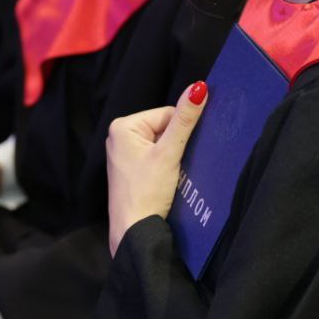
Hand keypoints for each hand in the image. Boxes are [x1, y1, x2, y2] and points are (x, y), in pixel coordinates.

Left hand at [106, 82, 207, 255]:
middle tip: (178, 164)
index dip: (182, 130)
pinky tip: (168, 180)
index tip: (185, 150)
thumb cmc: (147, 192)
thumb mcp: (169, 153)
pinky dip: (167, 166)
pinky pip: (155, 158)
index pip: (166, 113)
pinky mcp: (131, 170)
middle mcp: (119, 136)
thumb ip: (184, 120)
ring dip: (174, 156)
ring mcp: (124, 154)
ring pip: (161, 144)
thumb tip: (198, 87)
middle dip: (177, 144)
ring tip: (173, 174)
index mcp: (123, 126)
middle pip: (164, 128)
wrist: (134, 231)